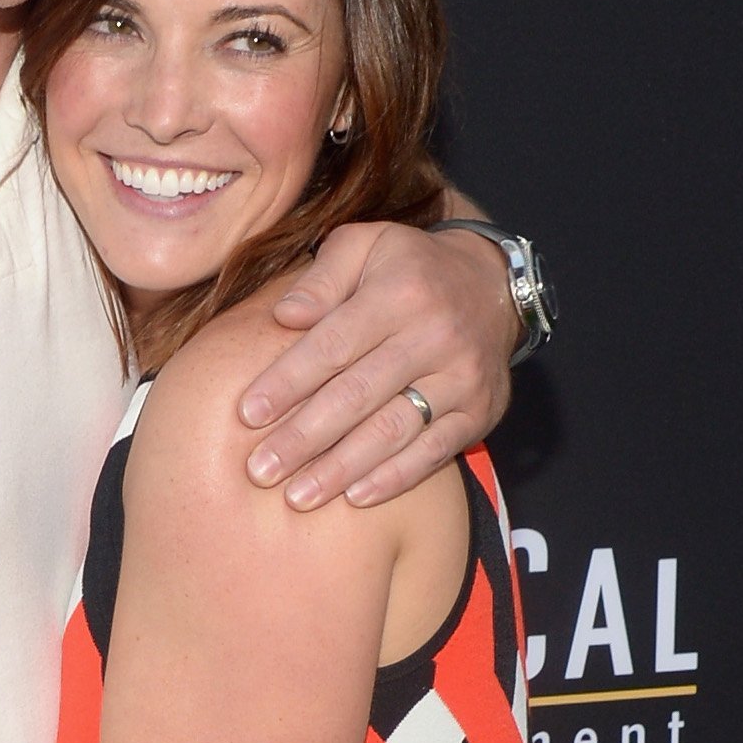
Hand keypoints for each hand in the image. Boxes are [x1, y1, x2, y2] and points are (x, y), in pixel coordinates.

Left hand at [236, 217, 520, 509]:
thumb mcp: (367, 245)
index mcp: (400, 292)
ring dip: (341, 469)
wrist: (495, 287)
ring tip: (297, 497)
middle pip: (357, 395)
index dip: (288, 382)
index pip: (333, 346)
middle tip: (260, 471)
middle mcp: (436, 335)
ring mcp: (462, 377)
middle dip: (303, 438)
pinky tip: (354, 497)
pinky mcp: (480, 411)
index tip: (248, 416)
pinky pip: (433, 452)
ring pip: (392, 431)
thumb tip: (284, 315)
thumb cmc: (409, 269)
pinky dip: (393, 478)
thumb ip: (322, 276)